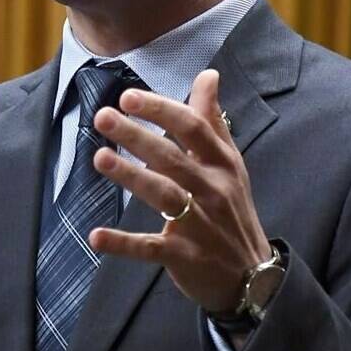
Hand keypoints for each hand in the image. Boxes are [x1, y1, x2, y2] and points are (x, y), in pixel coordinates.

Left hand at [88, 70, 272, 313]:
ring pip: (164, 196)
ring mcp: (199, 225)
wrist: (254, 276)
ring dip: (132, 177)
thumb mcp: (229, 163)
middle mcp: (213, 190)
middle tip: (103, 116)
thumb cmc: (232, 208)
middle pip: (173, 158)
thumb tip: (208, 74)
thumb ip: (211, 120)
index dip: (162, 110)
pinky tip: (96, 235)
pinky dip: (124, 244)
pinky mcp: (185, 258)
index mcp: (222, 164)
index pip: (193, 129)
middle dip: (138, 136)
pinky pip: (151, 248)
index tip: (129, 96)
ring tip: (99, 158)